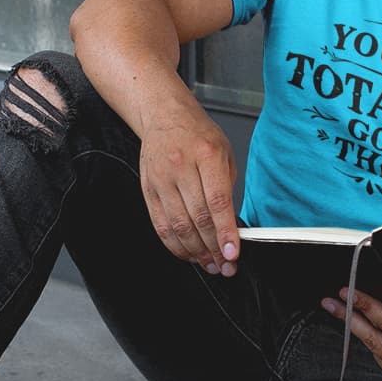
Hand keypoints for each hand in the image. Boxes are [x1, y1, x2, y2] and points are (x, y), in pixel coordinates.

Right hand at [138, 104, 239, 275]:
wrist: (164, 116)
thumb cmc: (197, 134)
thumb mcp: (224, 153)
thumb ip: (227, 188)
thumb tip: (230, 226)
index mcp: (207, 154)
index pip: (217, 201)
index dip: (225, 231)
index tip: (233, 252)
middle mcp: (181, 167)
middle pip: (198, 218)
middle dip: (213, 248)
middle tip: (225, 264)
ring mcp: (161, 179)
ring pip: (178, 226)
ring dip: (195, 251)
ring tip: (209, 263)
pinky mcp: (148, 190)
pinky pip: (160, 224)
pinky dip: (174, 244)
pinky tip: (187, 253)